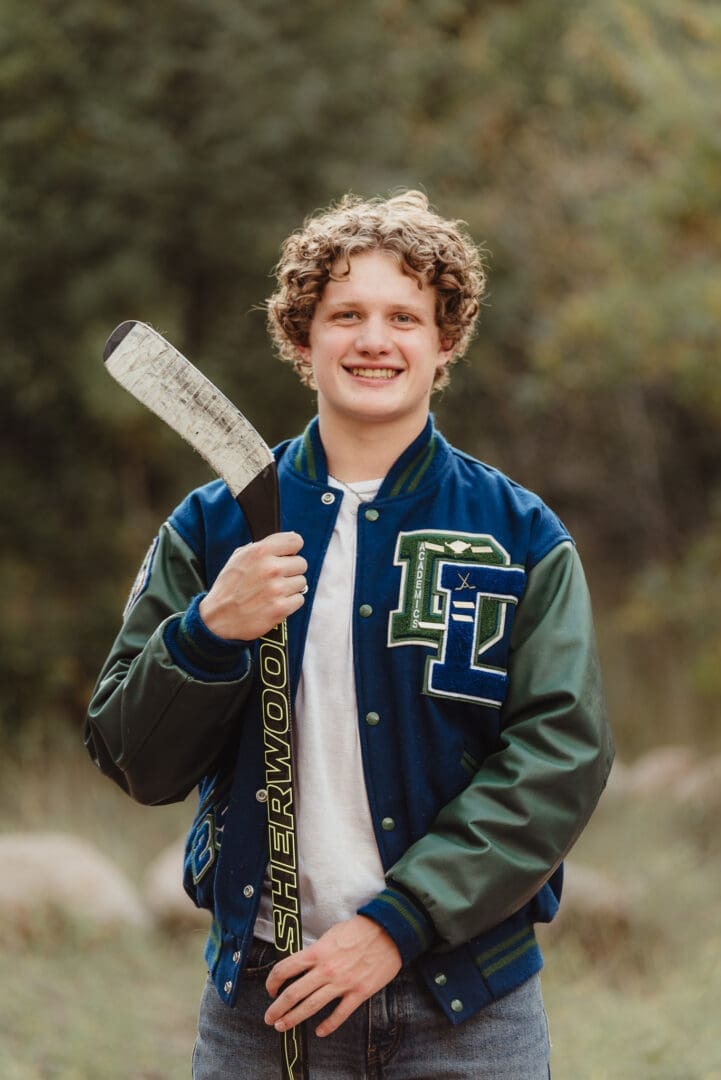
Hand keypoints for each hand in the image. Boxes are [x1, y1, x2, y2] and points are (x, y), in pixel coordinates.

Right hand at [199, 532, 306, 640]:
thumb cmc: (229, 587)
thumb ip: (264, 547)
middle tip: (276, 578)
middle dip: (291, 570)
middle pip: (301, 563)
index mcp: (260, 552)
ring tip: (273, 592)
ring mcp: (276, 589)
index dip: (292, 549)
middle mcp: (270, 568)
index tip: (288, 555)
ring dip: (290, 587)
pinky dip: (290, 603)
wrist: (217, 618)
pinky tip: (274, 603)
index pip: (295, 541)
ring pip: (301, 582)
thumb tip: (291, 541)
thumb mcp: (239, 557)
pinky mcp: (281, 608)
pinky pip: (299, 599)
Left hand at [264, 916, 401, 1037]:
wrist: (389, 931)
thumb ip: (317, 951)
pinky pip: (339, 1014)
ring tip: (283, 1026)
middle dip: (277, 1009)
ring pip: (311, 1006)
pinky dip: (328, 1026)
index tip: (270, 990)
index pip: (285, 969)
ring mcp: (342, 983)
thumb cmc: (360, 929)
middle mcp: (326, 969)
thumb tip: (304, 964)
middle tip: (269, 1018)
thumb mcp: (331, 934)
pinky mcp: (359, 992)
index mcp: (317, 952)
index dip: (272, 982)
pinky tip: (320, 1031)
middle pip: (293, 994)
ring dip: (294, 1019)